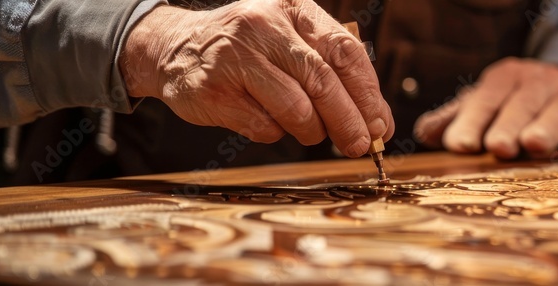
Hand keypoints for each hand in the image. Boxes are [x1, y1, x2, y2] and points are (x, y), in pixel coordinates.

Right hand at [120, 0, 392, 156]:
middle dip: (349, 121)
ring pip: (296, 108)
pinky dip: (276, 133)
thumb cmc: (251, 50)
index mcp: (293, 9)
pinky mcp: (213, 90)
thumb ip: (333, 71)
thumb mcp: (291, 40)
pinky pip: (263, 126)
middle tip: (361, 146)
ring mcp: (235, 57)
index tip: (382, 124)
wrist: (175, 48)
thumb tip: (378, 121)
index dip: (369, 94)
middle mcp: (264, 26)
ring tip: (312, 134)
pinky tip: (271, 123)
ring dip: (312, 131)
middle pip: (323, 82)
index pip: (345, 52)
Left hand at [414, 58, 557, 158]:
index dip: (474, 120)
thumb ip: (457, 118)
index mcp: (506, 78)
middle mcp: (541, 81)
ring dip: (550, 127)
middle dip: (510, 124)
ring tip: (535, 146)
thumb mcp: (486, 102)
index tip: (461, 145)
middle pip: (524, 103)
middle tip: (499, 148)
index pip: (487, 98)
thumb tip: (424, 133)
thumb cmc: (517, 102)